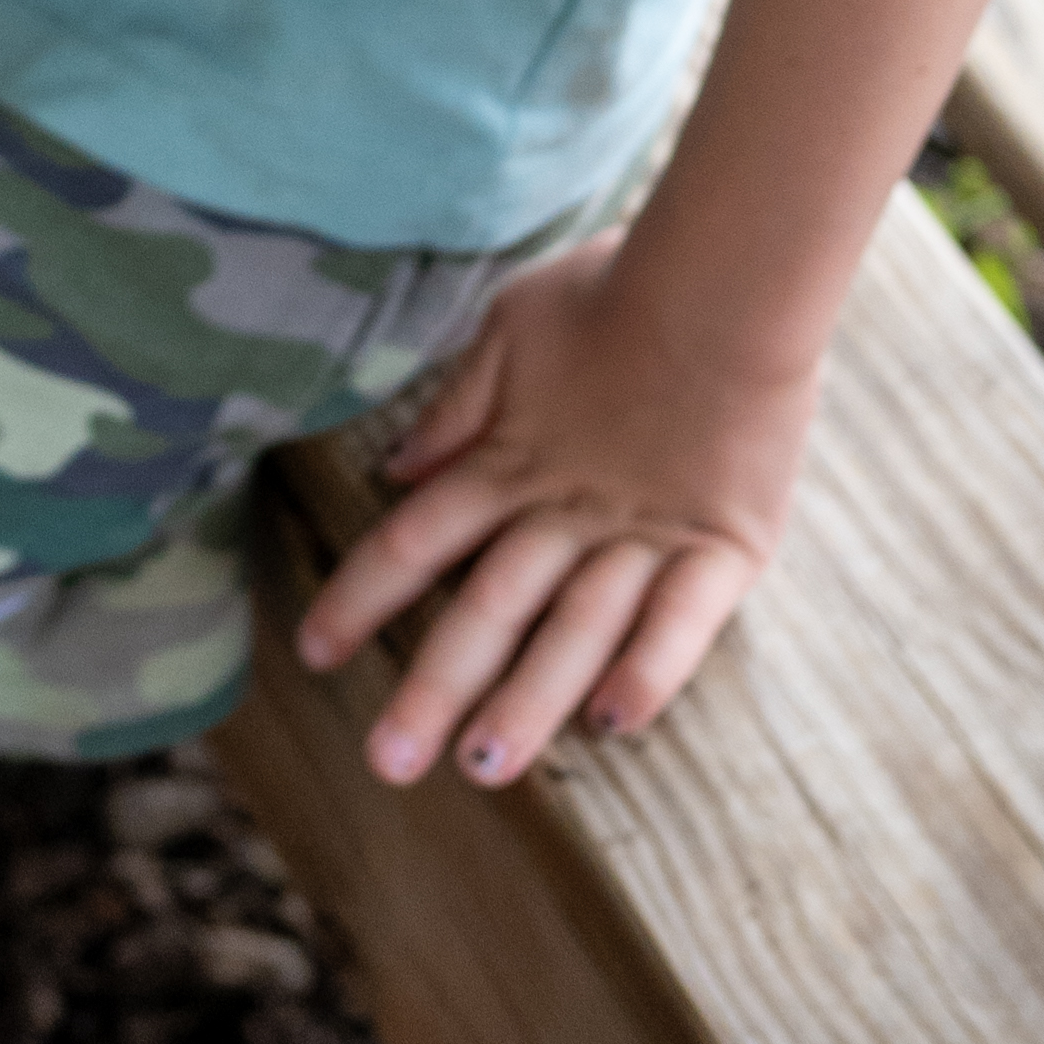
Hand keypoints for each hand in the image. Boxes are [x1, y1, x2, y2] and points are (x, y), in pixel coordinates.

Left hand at [293, 236, 821, 789]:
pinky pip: (685, 619)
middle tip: (389, 764)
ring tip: (486, 767)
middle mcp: (568, 508)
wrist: (731, 276)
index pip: (417, 539)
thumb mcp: (511, 327)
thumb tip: (396, 472)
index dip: (362, 597)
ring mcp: (647, 530)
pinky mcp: (724, 543)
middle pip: (488, 608)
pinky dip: (650, 669)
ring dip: (530, 700)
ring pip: (576, 630)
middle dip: (434, 688)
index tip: (313, 652)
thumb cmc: (615, 290)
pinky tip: (614, 724)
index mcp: (509, 459)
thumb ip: (456, 408)